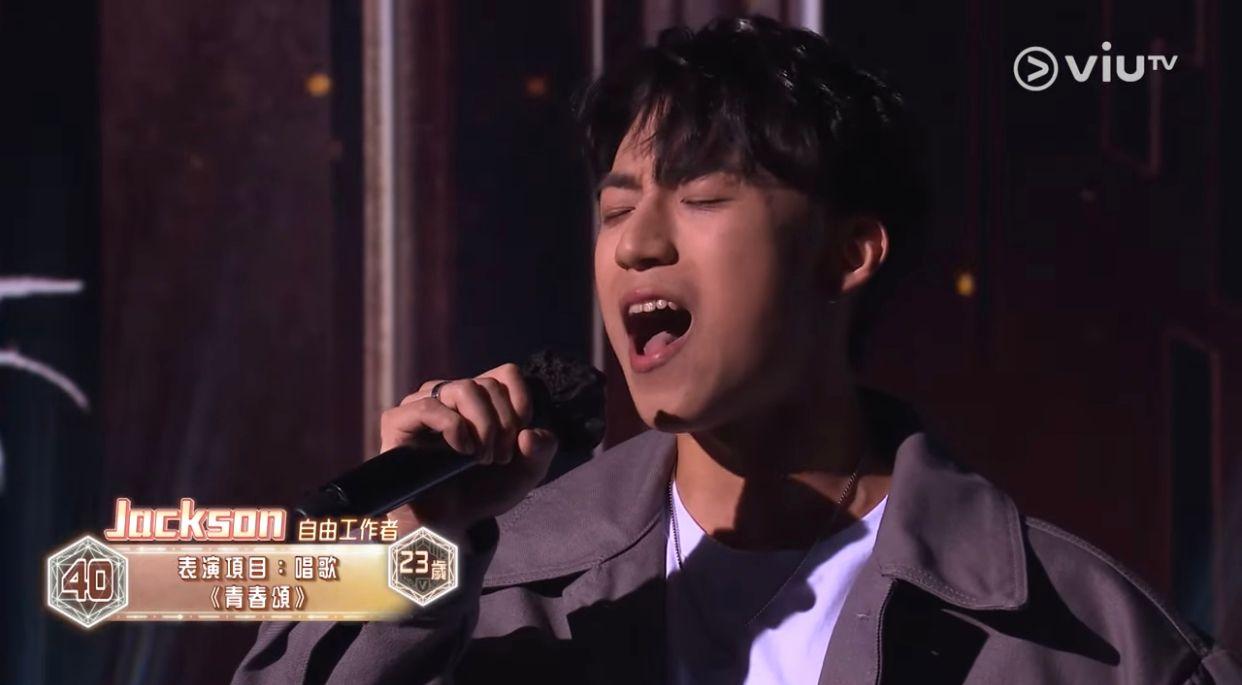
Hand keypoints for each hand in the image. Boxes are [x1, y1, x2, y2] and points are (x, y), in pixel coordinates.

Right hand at [377, 362, 557, 538]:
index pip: (505, 374)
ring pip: (463, 389)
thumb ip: (542, 450)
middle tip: (499, 459)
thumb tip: (530, 434)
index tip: (520, 437)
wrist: (449, 525)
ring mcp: (422, 405)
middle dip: (503, 424)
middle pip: (488, 385)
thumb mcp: (525, 473)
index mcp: (478, 399)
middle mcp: (449, 395)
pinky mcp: (398, 421)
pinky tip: (461, 450)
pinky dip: (453, 427)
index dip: (520, 402)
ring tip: (481, 459)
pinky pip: (429, 407)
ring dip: (483, 426)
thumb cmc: (482, 492)